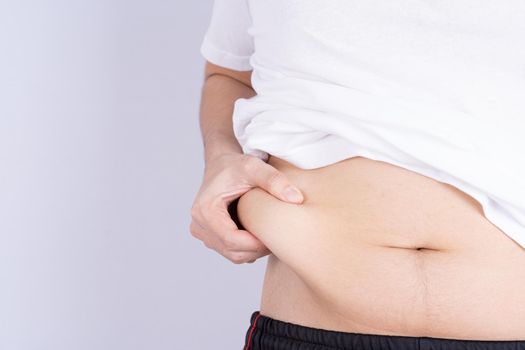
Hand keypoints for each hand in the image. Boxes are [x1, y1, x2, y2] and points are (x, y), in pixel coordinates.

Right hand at [189, 153, 303, 263]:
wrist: (221, 164)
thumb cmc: (236, 165)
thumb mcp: (255, 168)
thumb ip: (275, 180)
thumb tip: (296, 199)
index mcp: (205, 211)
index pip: (232, 241)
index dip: (257, 244)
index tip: (276, 235)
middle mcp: (199, 225)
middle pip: (233, 252)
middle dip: (257, 249)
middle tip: (278, 235)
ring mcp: (203, 233)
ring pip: (233, 255)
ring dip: (254, 249)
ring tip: (269, 231)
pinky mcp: (210, 237)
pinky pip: (232, 251)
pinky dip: (248, 247)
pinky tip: (259, 231)